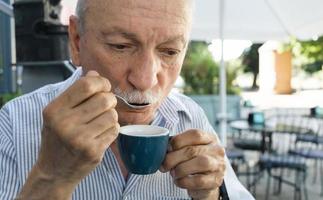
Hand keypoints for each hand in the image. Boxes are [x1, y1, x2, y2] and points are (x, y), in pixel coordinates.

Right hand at [36, 70, 118, 184]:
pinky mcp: (93, 151)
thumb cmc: (57, 138)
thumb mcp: (57, 113)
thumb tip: (95, 74)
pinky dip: (112, 130)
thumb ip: (75, 93)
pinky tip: (101, 134)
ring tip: (100, 122)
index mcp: (54, 110)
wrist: (54, 172)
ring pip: (113, 114)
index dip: (101, 82)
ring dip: (111, 116)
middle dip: (109, 100)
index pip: (87, 85)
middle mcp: (65, 124)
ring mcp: (80, 139)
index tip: (103, 86)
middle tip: (104, 106)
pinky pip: (115, 130)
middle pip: (104, 99)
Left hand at [160, 129, 225, 199]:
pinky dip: (184, 181)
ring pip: (200, 163)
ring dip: (180, 169)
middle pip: (193, 150)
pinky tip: (178, 181)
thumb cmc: (193, 161)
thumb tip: (161, 145)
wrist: (206, 181)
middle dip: (173, 158)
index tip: (168, 148)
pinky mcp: (216, 181)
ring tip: (173, 173)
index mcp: (210, 138)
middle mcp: (217, 150)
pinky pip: (199, 180)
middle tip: (164, 165)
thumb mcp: (188, 149)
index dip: (178, 140)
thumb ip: (178, 145)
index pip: (196, 134)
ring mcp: (218, 166)